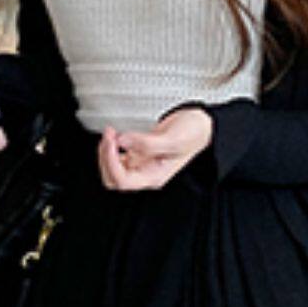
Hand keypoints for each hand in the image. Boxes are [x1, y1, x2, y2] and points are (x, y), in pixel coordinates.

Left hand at [98, 104, 212, 193]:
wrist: (201, 125)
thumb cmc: (193, 135)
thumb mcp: (172, 139)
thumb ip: (146, 142)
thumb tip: (122, 141)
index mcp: (154, 176)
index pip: (122, 181)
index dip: (112, 162)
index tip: (112, 142)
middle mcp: (146, 173)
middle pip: (113, 179)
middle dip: (106, 158)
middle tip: (109, 136)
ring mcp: (142, 163)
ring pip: (113, 168)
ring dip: (107, 152)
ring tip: (111, 134)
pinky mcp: (140, 153)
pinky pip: (118, 156)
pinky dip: (113, 147)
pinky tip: (116, 136)